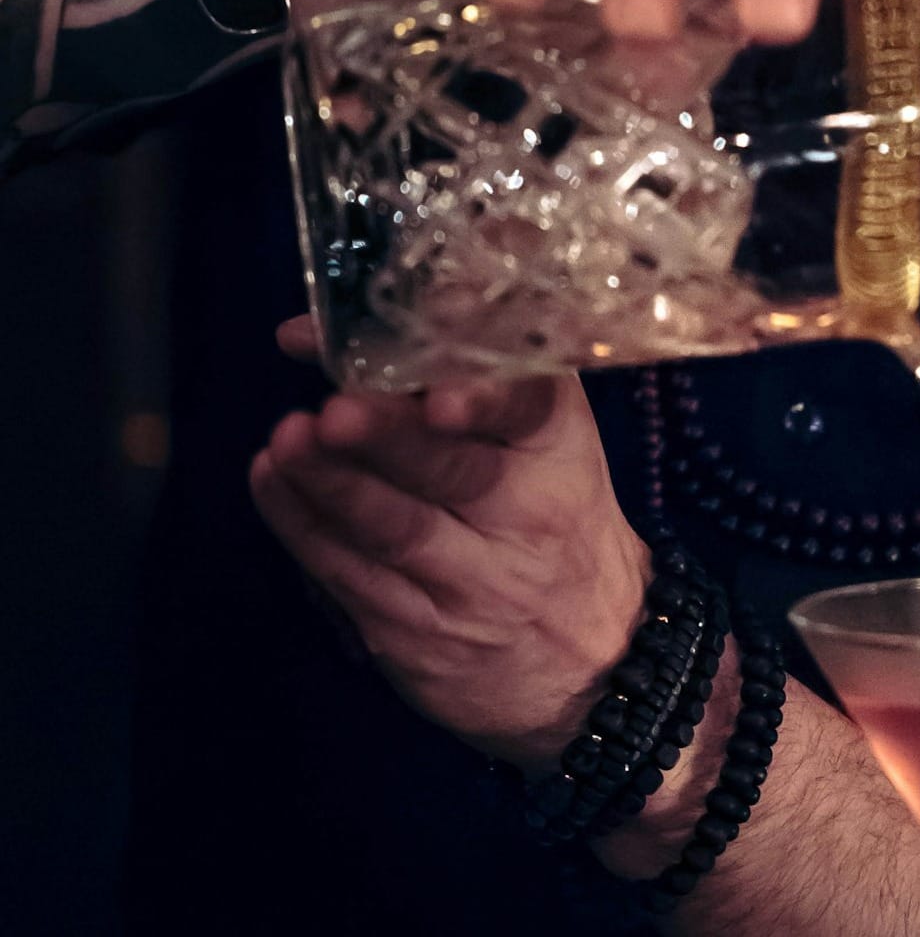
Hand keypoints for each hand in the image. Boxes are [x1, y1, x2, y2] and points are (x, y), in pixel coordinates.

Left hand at [250, 318, 647, 769]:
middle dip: (389, 440)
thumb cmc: (555, 523)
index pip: (529, 412)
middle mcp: (526, 517)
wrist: (594, 663)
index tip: (442, 396)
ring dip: (331, 484)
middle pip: (455, 474)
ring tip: (285, 442)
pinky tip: (273, 481)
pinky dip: (303, 526)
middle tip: (333, 412)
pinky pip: (351, 576)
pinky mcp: (418, 634)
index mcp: (560, 452)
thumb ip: (482, 376)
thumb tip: (380, 307)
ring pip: (394, 529)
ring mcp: (472, 583)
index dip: (486, 400)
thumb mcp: (551, 446)